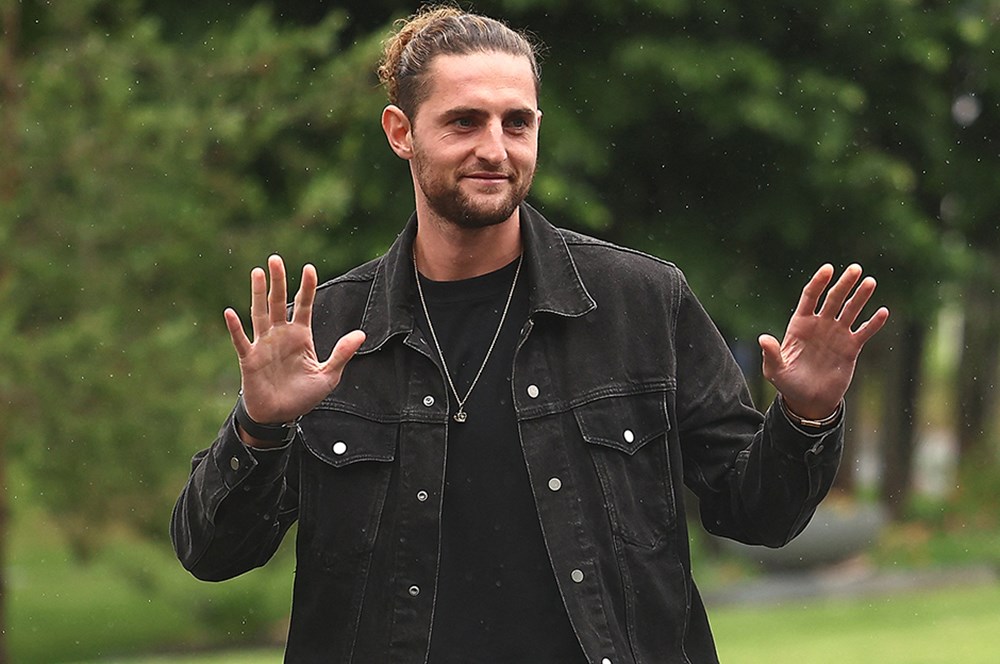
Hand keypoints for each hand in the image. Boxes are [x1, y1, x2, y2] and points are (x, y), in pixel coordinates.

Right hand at [224, 255, 365, 439]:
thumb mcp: (328, 376)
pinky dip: (235, 328)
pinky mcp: (250, 359)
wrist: (281, 417)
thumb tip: (361, 334)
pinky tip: (230, 312)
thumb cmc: (303, 396)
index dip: (307, 287)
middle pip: (279, 302)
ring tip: (258, 272)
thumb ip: (342, 354)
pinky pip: (241, 341)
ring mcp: (264, 345)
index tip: (309, 267)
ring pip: (259, 314)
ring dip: (258, 294)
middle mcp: (281, 335)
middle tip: (276, 258)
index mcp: (300, 336)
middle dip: (278, 281)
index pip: (304, 305)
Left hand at [758, 263, 888, 419]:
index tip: (828, 269)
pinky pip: (864, 332)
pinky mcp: (851, 348)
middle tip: (855, 268)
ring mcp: (837, 334)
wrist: (809, 400)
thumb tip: (763, 339)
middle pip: (833, 298)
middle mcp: (820, 325)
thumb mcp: (775, 371)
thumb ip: (771, 354)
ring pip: (851, 310)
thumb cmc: (788, 384)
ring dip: (860, 296)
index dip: (818, 282)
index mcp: (800, 325)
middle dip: (844, 284)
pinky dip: (874, 323)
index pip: (810, 297)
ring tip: (870, 282)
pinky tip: (883, 312)